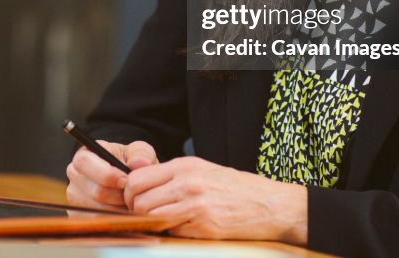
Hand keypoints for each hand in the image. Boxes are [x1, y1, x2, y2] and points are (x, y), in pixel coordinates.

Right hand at [66, 140, 158, 210]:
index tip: (125, 180)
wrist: (129, 182)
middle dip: (118, 195)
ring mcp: (74, 197)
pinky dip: (113, 219)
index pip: (84, 162)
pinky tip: (121, 211)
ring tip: (127, 202)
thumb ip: (141, 153)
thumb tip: (139, 163)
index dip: (106, 173)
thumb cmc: (130, 164)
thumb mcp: (139, 152)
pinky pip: (97, 223)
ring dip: (118, 209)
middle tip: (130, 194)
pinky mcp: (78, 216)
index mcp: (84, 155)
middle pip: (95, 191)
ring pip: (98, 210)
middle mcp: (74, 175)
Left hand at [123, 156, 307, 243]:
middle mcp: (186, 183)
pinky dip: (171, 232)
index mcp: (184, 166)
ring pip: (150, 216)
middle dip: (135, 210)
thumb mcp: (204, 169)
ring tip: (163, 222)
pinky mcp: (202, 226)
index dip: (129, 193)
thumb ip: (174, 174)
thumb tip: (143, 183)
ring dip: (151, 222)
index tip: (134, 200)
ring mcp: (194, 205)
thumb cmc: (236, 187)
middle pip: (138, 199)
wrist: (269, 204)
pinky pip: (171, 231)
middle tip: (144, 215)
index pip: (137, 178)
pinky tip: (182, 228)